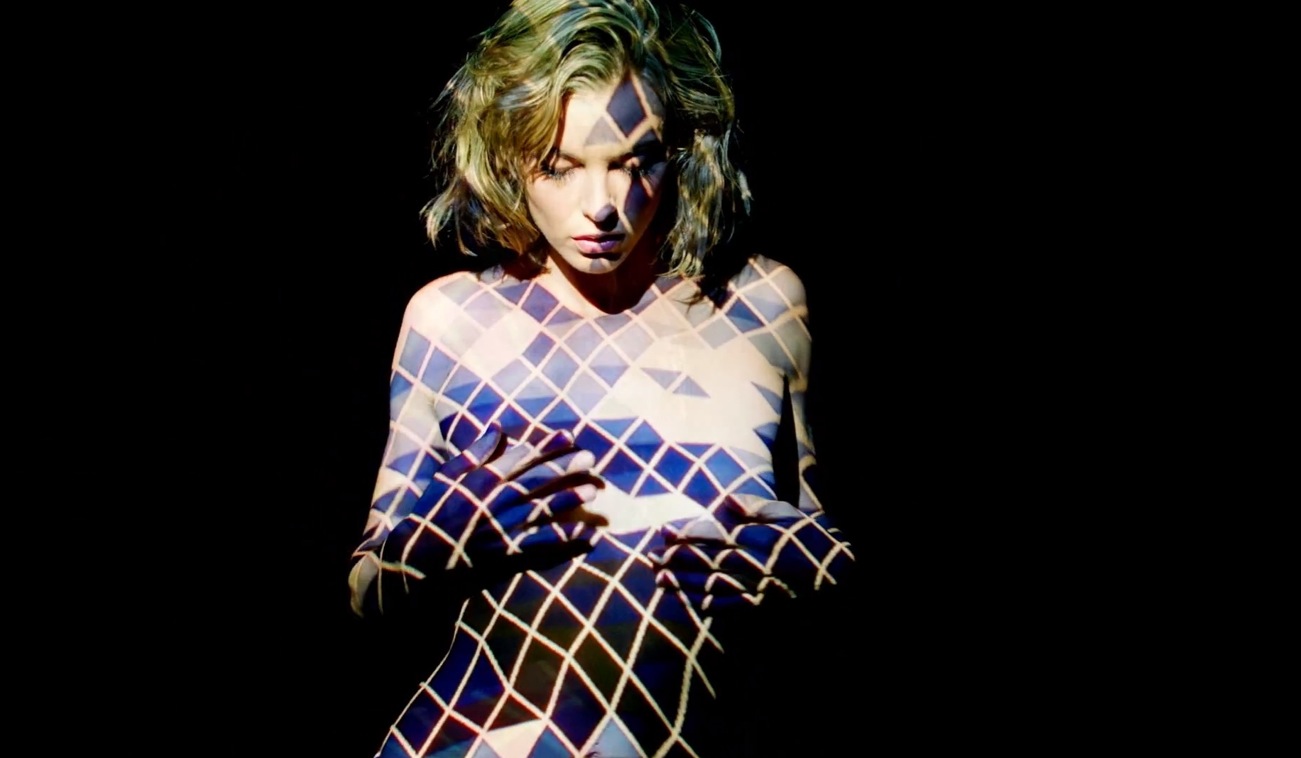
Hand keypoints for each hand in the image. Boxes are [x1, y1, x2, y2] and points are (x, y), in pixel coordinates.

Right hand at [370, 423, 601, 595]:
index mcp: (477, 483)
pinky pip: (542, 550)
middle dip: (564, 468)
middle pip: (534, 482)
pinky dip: (566, 545)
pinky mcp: (505, 559)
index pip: (517, 459)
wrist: (416, 567)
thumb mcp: (445, 480)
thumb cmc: (431, 519)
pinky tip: (589, 538)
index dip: (545, 447)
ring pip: (540, 513)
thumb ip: (473, 454)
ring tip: (593, 490)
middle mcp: (490, 504)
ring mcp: (499, 532)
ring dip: (568, 501)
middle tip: (590, 457)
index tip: (568, 435)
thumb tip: (497, 427)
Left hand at [649, 498, 854, 612]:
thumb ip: (760, 508)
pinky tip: (692, 604)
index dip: (689, 534)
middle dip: (679, 559)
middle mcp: (759, 563)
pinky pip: (736, 609)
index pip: (718, 534)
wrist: (850, 581)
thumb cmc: (819, 544)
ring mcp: (762, 589)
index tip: (664, 532)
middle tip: (651, 556)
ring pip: (717, 585)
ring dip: (686, 583)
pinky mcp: (768, 609)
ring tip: (660, 579)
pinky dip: (714, 607)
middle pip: (711, 560)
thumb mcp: (794, 517)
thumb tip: (727, 502)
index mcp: (762, 537)